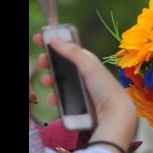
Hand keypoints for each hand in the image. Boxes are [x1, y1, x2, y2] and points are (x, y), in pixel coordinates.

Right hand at [32, 34, 136, 152]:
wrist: (115, 114)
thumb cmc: (105, 87)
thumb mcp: (90, 66)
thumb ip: (73, 52)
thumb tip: (53, 38)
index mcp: (88, 63)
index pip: (68, 50)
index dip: (54, 44)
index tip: (38, 39)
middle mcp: (85, 75)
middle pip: (62, 66)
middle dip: (49, 63)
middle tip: (41, 63)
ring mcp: (82, 90)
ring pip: (61, 82)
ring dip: (51, 80)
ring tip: (47, 83)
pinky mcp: (79, 104)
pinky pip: (64, 99)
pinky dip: (56, 98)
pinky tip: (53, 100)